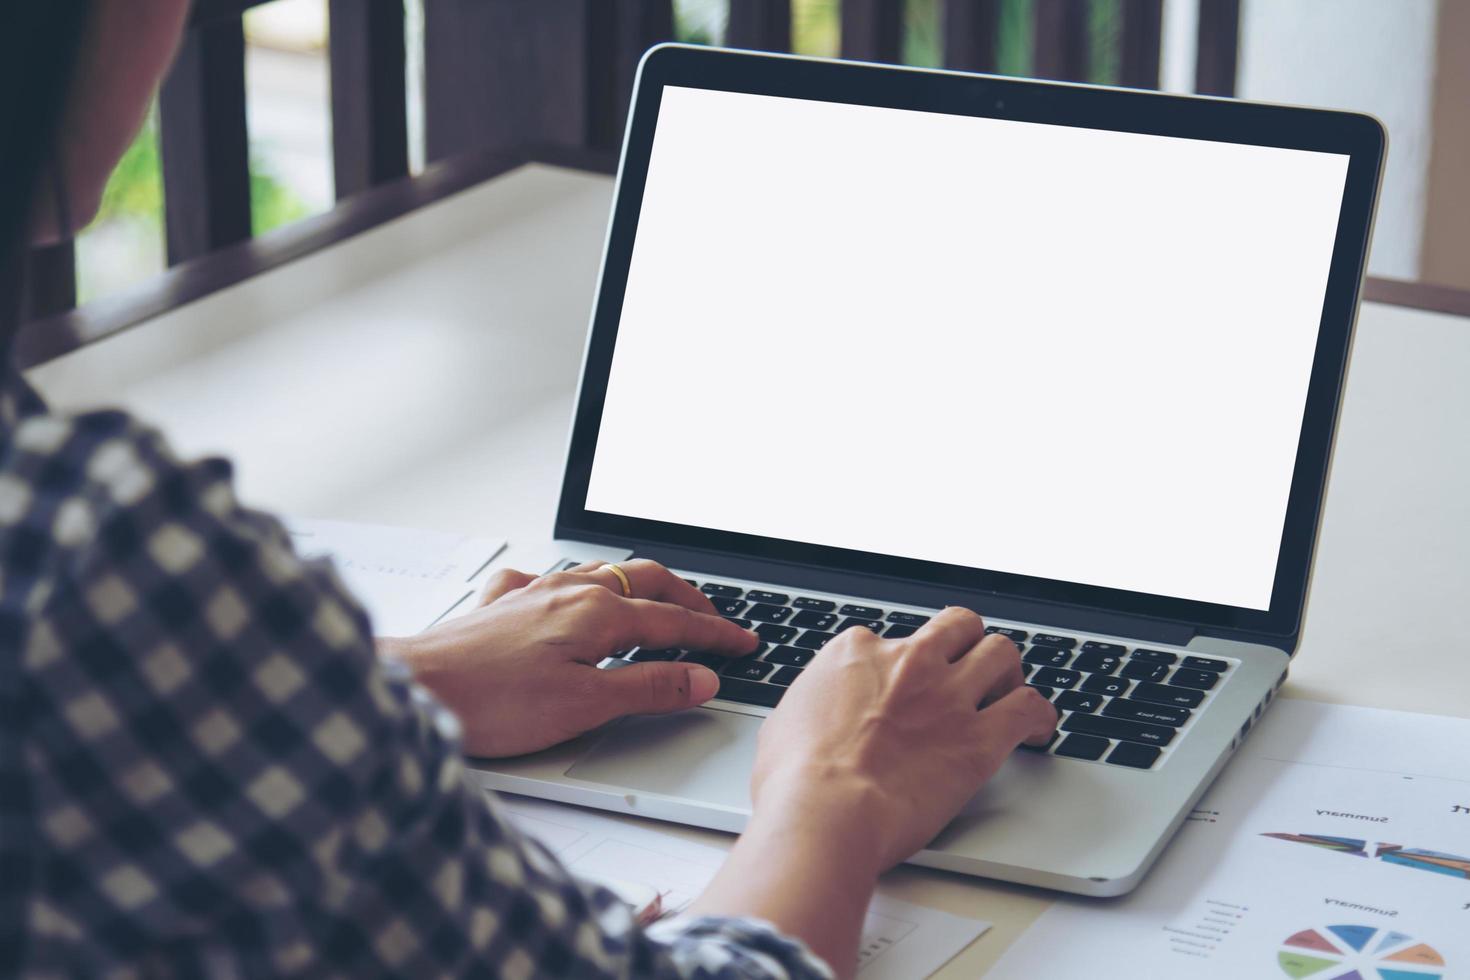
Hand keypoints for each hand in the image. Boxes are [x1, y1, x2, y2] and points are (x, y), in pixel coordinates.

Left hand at [382, 560, 758, 756]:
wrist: (413, 689)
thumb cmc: (489, 702)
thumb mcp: (585, 705)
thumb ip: (648, 688)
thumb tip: (701, 678)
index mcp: (597, 612)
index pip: (675, 620)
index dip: (715, 634)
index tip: (744, 643)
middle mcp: (568, 591)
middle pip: (645, 580)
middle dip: (686, 597)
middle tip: (713, 618)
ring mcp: (533, 592)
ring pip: (602, 573)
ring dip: (639, 585)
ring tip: (658, 602)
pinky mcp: (502, 606)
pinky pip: (551, 579)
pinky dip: (577, 584)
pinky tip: (567, 597)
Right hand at [750, 608, 1056, 873]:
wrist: (825, 813)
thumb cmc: (795, 779)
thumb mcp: (785, 722)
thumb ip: (815, 705)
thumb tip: (815, 716)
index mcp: (857, 652)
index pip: (893, 638)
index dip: (901, 665)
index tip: (904, 687)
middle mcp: (909, 661)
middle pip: (958, 626)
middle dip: (966, 645)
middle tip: (968, 671)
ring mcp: (948, 696)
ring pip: (1001, 653)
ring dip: (1006, 672)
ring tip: (1005, 694)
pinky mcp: (980, 738)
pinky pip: (1029, 708)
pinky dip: (1039, 716)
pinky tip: (1037, 730)